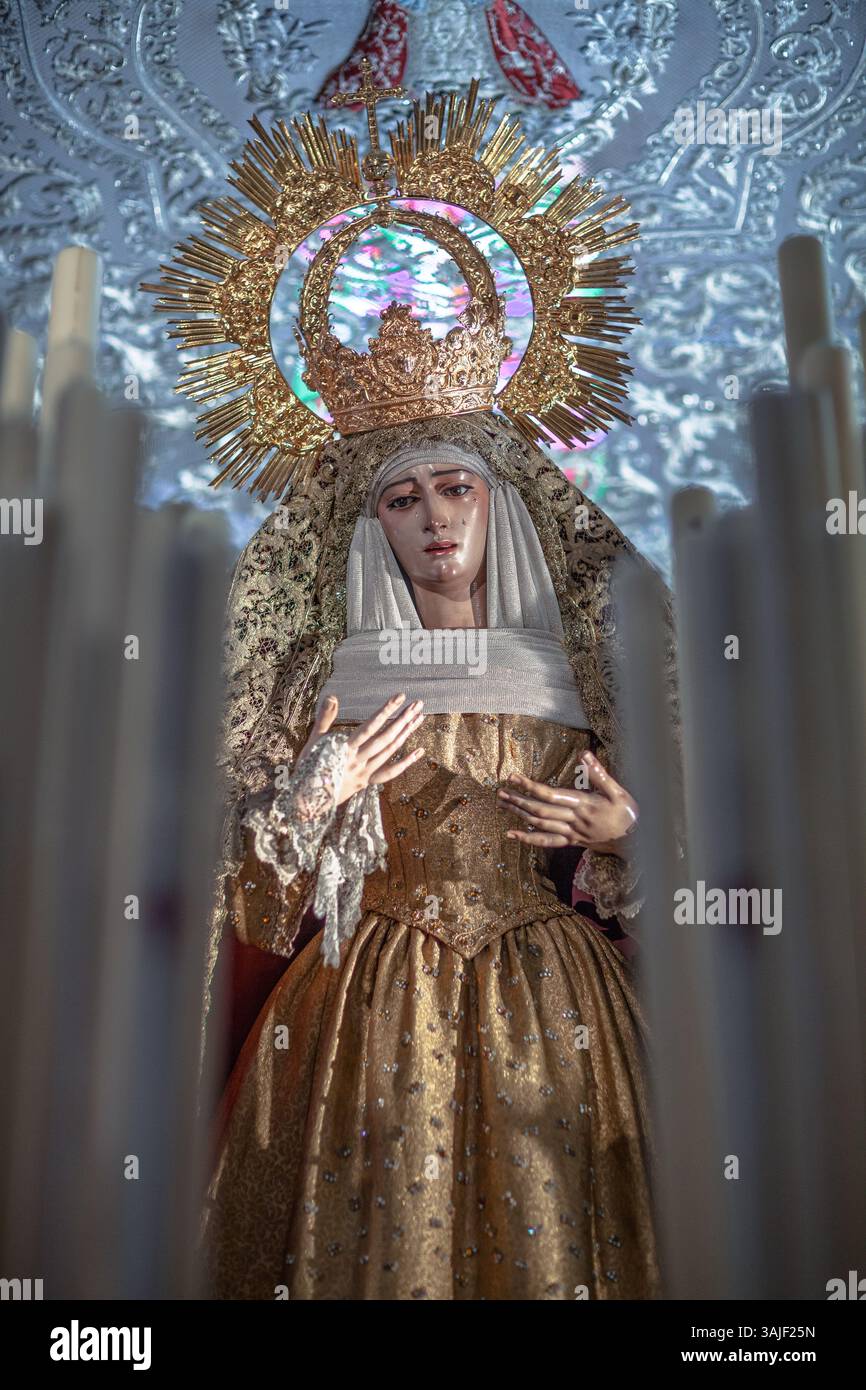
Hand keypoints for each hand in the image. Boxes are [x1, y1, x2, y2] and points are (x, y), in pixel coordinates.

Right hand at [298, 693, 425, 806]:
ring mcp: (364, 773)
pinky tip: (419, 751)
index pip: (369, 726)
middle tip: (418, 704)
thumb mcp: (313, 741)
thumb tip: (332, 696)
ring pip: (389, 752)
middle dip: (402, 720)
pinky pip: (389, 772)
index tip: (399, 697)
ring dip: (405, 734)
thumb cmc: (307, 767)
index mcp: (344, 749)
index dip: (385, 711)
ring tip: (419, 718)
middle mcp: (357, 761)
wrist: (305, 801)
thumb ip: (325, 718)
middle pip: (385, 738)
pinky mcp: (366, 782)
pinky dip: (405, 762)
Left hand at [496, 749, 637, 852]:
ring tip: (502, 805)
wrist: (636, 842)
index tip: (514, 778)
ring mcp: (571, 833)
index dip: (530, 786)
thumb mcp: (619, 791)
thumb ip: (600, 774)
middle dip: (518, 800)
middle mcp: (573, 820)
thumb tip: (584, 754)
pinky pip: (547, 842)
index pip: (550, 795)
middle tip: (500, 792)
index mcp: (583, 805)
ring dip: (519, 815)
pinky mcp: (572, 841)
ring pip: (540, 825)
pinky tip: (513, 835)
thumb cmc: (628, 814)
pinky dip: (528, 839)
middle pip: (540, 810)